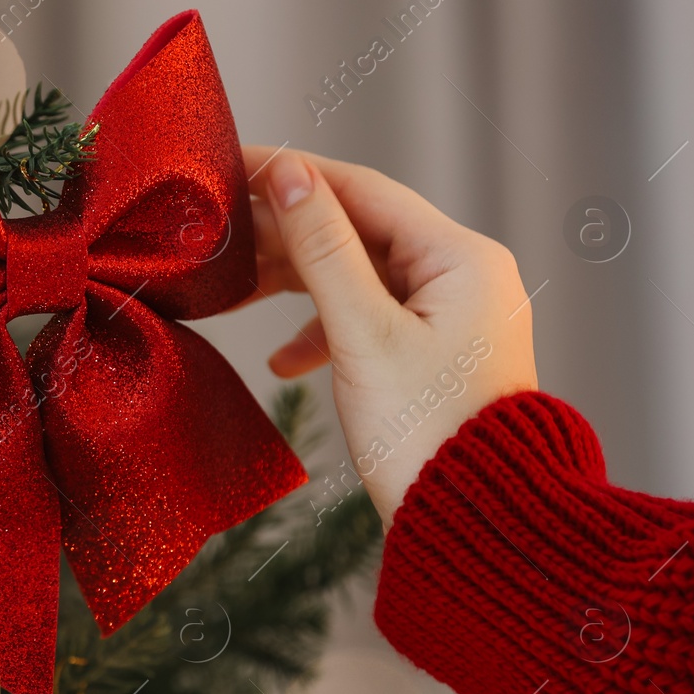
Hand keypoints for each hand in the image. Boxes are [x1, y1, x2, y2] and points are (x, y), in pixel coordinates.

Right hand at [241, 147, 538, 526]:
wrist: (474, 526)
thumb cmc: (429, 436)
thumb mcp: (363, 335)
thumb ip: (323, 250)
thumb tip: (289, 174)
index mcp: (461, 258)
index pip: (363, 189)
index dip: (294, 173)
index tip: (233, 167)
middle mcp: (464, 276)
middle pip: (359, 231)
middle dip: (287, 235)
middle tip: (220, 237)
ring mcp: (451, 316)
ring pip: (359, 277)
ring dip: (297, 285)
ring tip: (236, 296)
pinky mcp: (434, 355)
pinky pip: (370, 322)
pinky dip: (324, 332)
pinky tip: (283, 362)